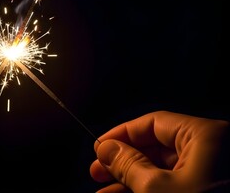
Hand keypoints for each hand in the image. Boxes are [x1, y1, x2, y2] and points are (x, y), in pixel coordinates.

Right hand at [90, 111, 228, 192]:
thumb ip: (128, 164)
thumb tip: (107, 148)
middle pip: (156, 147)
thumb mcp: (155, 189)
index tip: (99, 147)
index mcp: (206, 137)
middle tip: (98, 172)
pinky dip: (148, 191)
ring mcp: (212, 174)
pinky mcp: (209, 191)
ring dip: (132, 180)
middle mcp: (212, 151)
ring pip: (162, 170)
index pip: (154, 123)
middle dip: (124, 161)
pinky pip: (174, 185)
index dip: (122, 134)